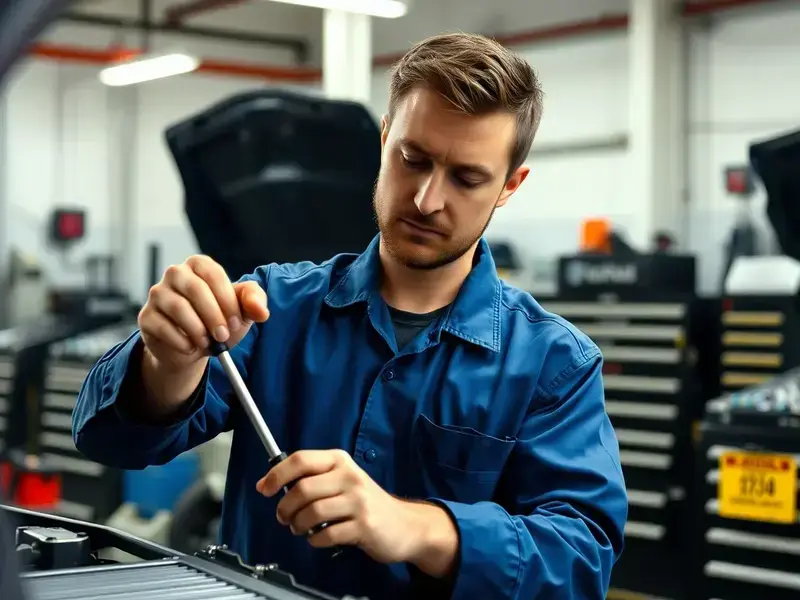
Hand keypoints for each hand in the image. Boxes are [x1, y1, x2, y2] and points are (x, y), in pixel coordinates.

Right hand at [138, 255, 268, 369]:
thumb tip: (262, 311)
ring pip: (178, 308)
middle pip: (195, 289)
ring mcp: (158, 294)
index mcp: (199, 266)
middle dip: (213, 316)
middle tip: (223, 336)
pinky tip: (190, 347)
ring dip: (198, 330)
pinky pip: (162, 327)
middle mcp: (175, 274)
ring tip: (207, 343)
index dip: (227, 299)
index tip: (236, 322)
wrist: (194, 348)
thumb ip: (254, 303)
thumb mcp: (241, 311)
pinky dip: (181, 342)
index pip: (212, 273)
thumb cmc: (217, 321)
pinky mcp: (146, 316)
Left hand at [257, 450, 427, 564]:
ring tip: (300, 529)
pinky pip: (326, 535)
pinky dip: (315, 540)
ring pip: (312, 513)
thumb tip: (270, 482)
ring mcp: (359, 501)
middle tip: (284, 517)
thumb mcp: (342, 480)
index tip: (264, 488)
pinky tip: (319, 538)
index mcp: (340, 461)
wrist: (404, 524)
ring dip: (298, 526)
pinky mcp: (364, 525)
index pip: (301, 460)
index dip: (276, 474)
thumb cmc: (365, 502)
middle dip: (285, 508)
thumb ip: (312, 478)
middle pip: (302, 489)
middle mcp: (350, 477)